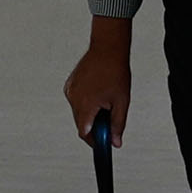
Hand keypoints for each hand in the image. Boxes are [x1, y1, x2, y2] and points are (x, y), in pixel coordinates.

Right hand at [63, 22, 132, 145]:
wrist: (108, 49)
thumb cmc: (116, 73)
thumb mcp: (121, 102)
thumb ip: (117, 125)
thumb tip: (115, 142)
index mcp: (86, 105)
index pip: (84, 133)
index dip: (94, 141)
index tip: (103, 143)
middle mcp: (74, 99)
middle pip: (81, 124)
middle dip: (94, 126)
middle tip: (109, 120)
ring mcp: (70, 91)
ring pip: (78, 112)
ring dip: (89, 113)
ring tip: (104, 100)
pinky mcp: (70, 84)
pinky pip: (76, 101)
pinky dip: (85, 103)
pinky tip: (97, 92)